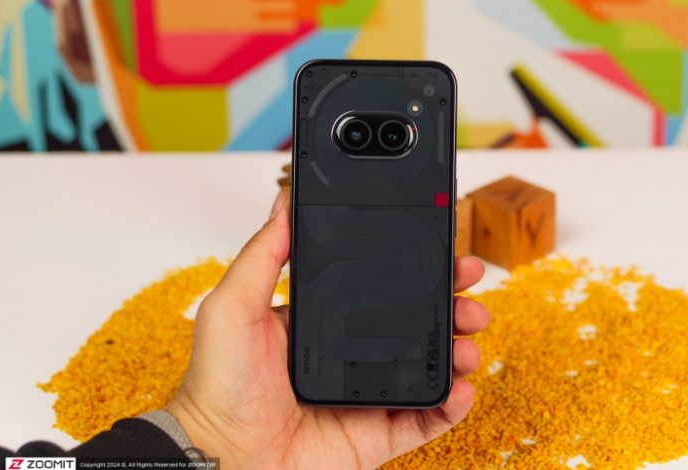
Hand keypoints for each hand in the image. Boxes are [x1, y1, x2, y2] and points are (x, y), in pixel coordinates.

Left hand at [167, 191, 489, 468]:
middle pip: (415, 324)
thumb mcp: (233, 305)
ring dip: (458, 351)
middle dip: (450, 306)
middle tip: (469, 294)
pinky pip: (426, 419)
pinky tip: (461, 387)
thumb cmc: (218, 386)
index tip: (442, 253)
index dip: (416, 271)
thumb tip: (283, 201)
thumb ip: (263, 254)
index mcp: (324, 323)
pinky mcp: (376, 434)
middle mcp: (350, 355)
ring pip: (428, 368)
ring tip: (466, 343)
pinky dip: (451, 405)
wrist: (222, 457)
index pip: (381, 288)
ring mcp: (367, 395)